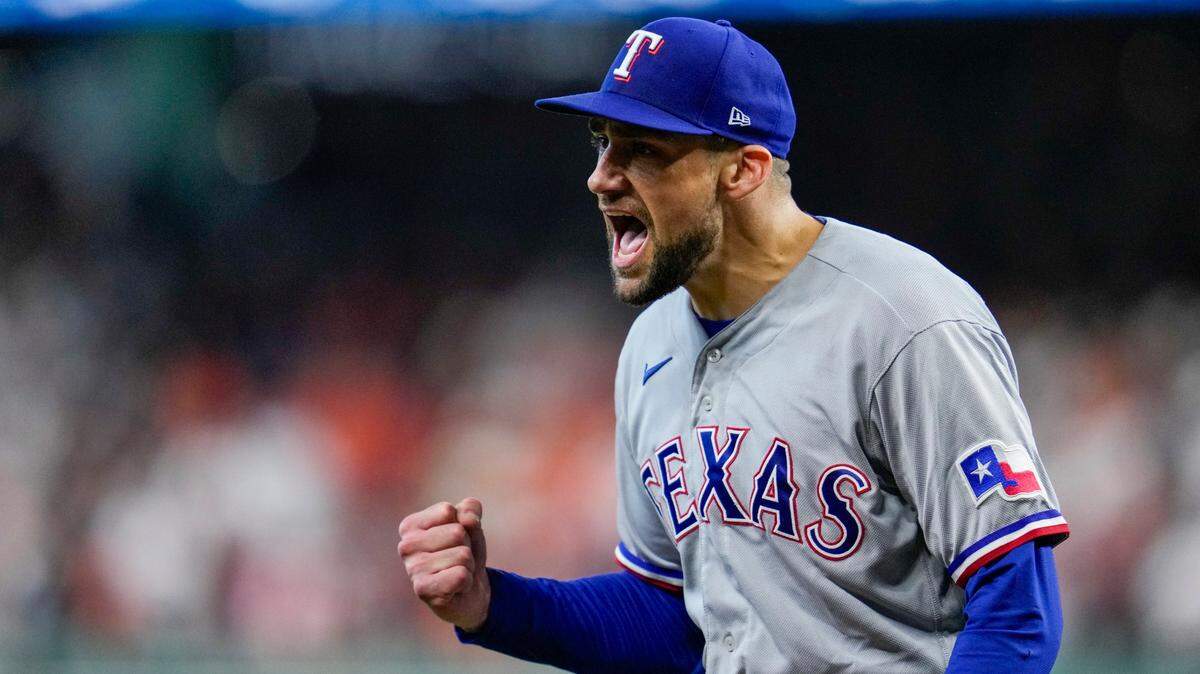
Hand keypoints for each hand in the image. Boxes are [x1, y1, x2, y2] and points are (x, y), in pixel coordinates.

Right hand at [397, 498, 490, 630]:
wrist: (470, 592)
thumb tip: (467, 518)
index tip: (456, 540)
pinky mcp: (423, 590)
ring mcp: (412, 569)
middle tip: (458, 560)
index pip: (448, 511)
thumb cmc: (464, 552)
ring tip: (456, 572)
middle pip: (457, 532)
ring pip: (462, 555)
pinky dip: (466, 581)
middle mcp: (406, 546)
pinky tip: (455, 587)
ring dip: (468, 565)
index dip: (463, 524)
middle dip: (467, 546)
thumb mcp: (471, 524)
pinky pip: (461, 575)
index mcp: (411, 525)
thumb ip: (470, 509)